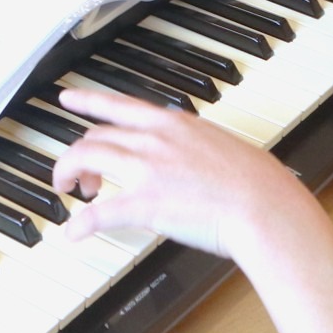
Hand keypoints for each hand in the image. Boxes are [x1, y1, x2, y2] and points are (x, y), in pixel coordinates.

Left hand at [49, 88, 313, 259]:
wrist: (264, 204)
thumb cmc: (254, 181)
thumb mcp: (218, 144)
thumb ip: (192, 143)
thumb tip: (187, 150)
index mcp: (172, 123)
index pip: (118, 105)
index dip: (87, 101)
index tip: (68, 98)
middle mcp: (153, 139)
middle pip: (95, 137)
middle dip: (78, 155)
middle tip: (79, 174)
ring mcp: (147, 169)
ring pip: (86, 159)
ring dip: (69, 175)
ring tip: (73, 192)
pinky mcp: (145, 204)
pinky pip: (97, 212)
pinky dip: (80, 224)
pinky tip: (73, 233)